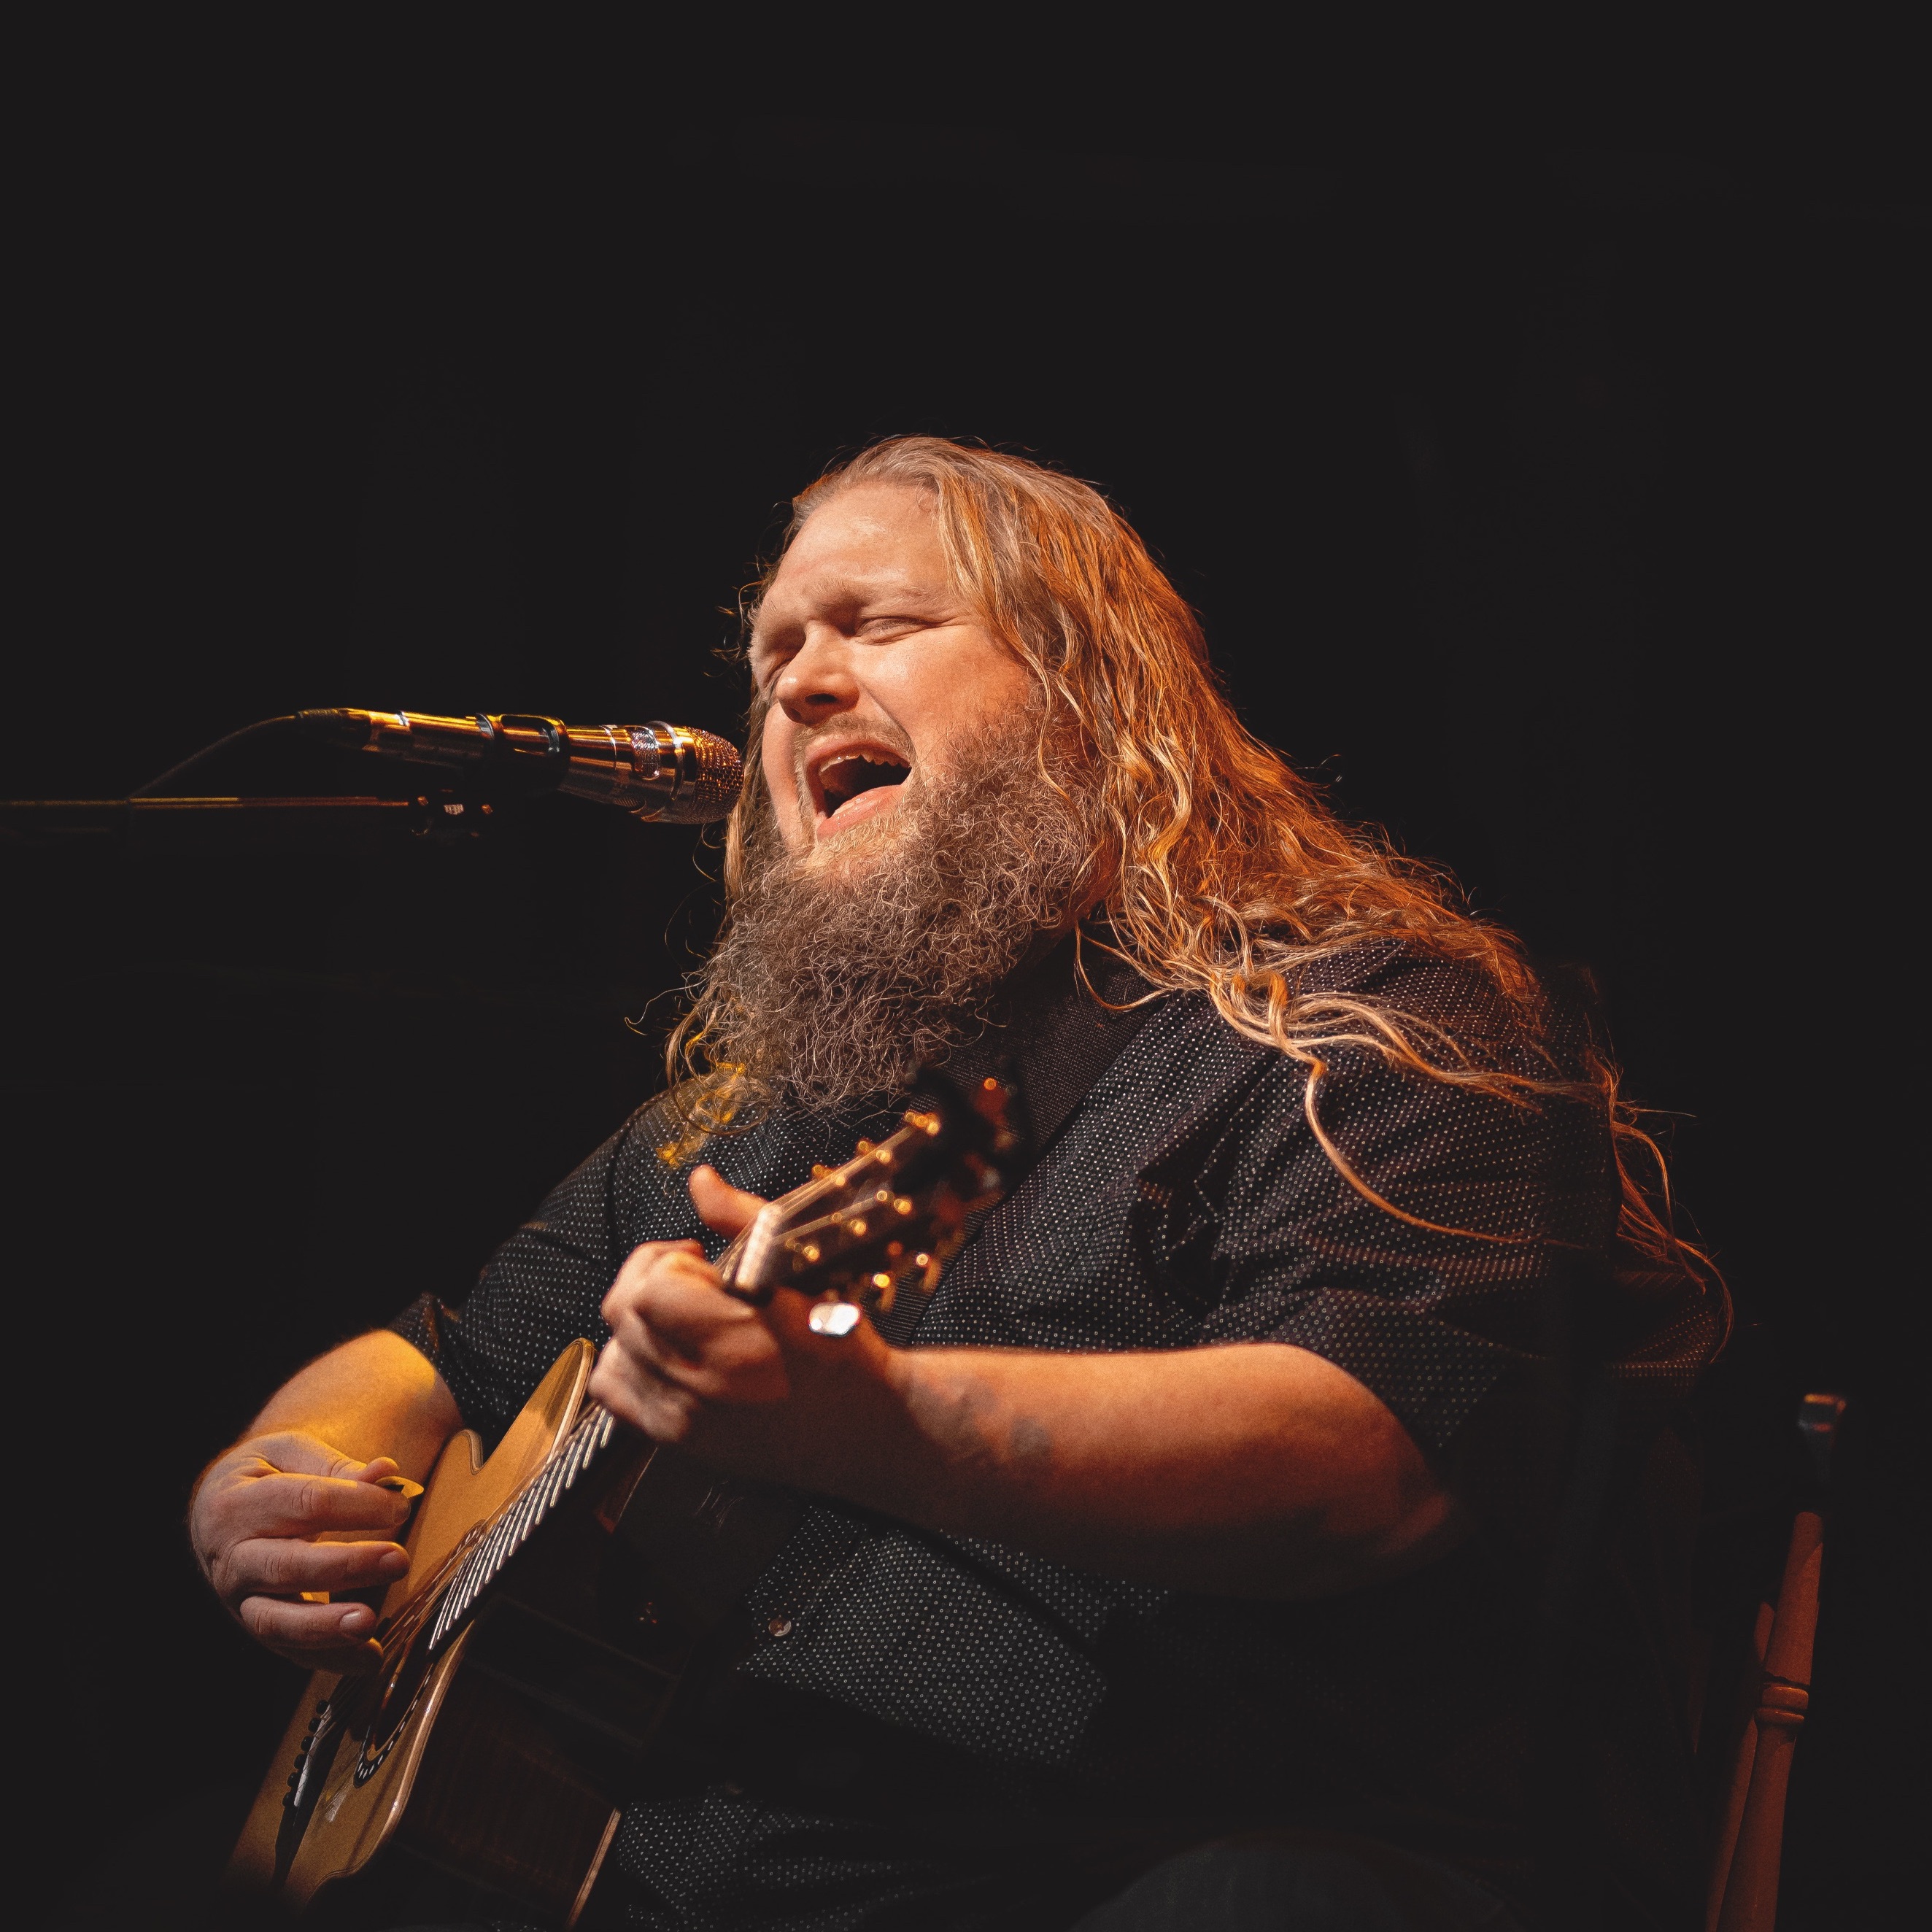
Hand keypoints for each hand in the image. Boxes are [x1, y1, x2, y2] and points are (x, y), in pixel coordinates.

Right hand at [191, 1432, 413, 1670]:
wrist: (217, 1513)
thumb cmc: (264, 1476)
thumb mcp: (290, 1453)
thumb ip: (337, 1465)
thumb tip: (385, 1473)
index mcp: (236, 1503)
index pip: (306, 1503)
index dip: (358, 1505)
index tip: (401, 1505)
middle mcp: (230, 1557)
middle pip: (288, 1566)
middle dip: (346, 1566)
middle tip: (398, 1561)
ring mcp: (238, 1598)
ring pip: (276, 1620)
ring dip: (325, 1626)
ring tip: (369, 1623)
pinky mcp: (255, 1625)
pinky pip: (289, 1650)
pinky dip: (329, 1658)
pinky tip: (369, 1659)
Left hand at [588, 1165, 902, 1489]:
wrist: (864, 1424)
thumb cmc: (841, 1348)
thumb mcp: (803, 1271)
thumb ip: (745, 1221)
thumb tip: (702, 1183)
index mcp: (738, 1340)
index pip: (650, 1288)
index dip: (671, 1261)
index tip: (703, 1261)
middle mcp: (703, 1386)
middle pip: (622, 1313)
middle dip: (650, 1280)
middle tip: (691, 1281)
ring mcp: (686, 1419)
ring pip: (611, 1352)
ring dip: (636, 1324)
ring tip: (680, 1320)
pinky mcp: (679, 1441)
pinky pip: (614, 1392)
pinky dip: (627, 1363)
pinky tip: (664, 1352)